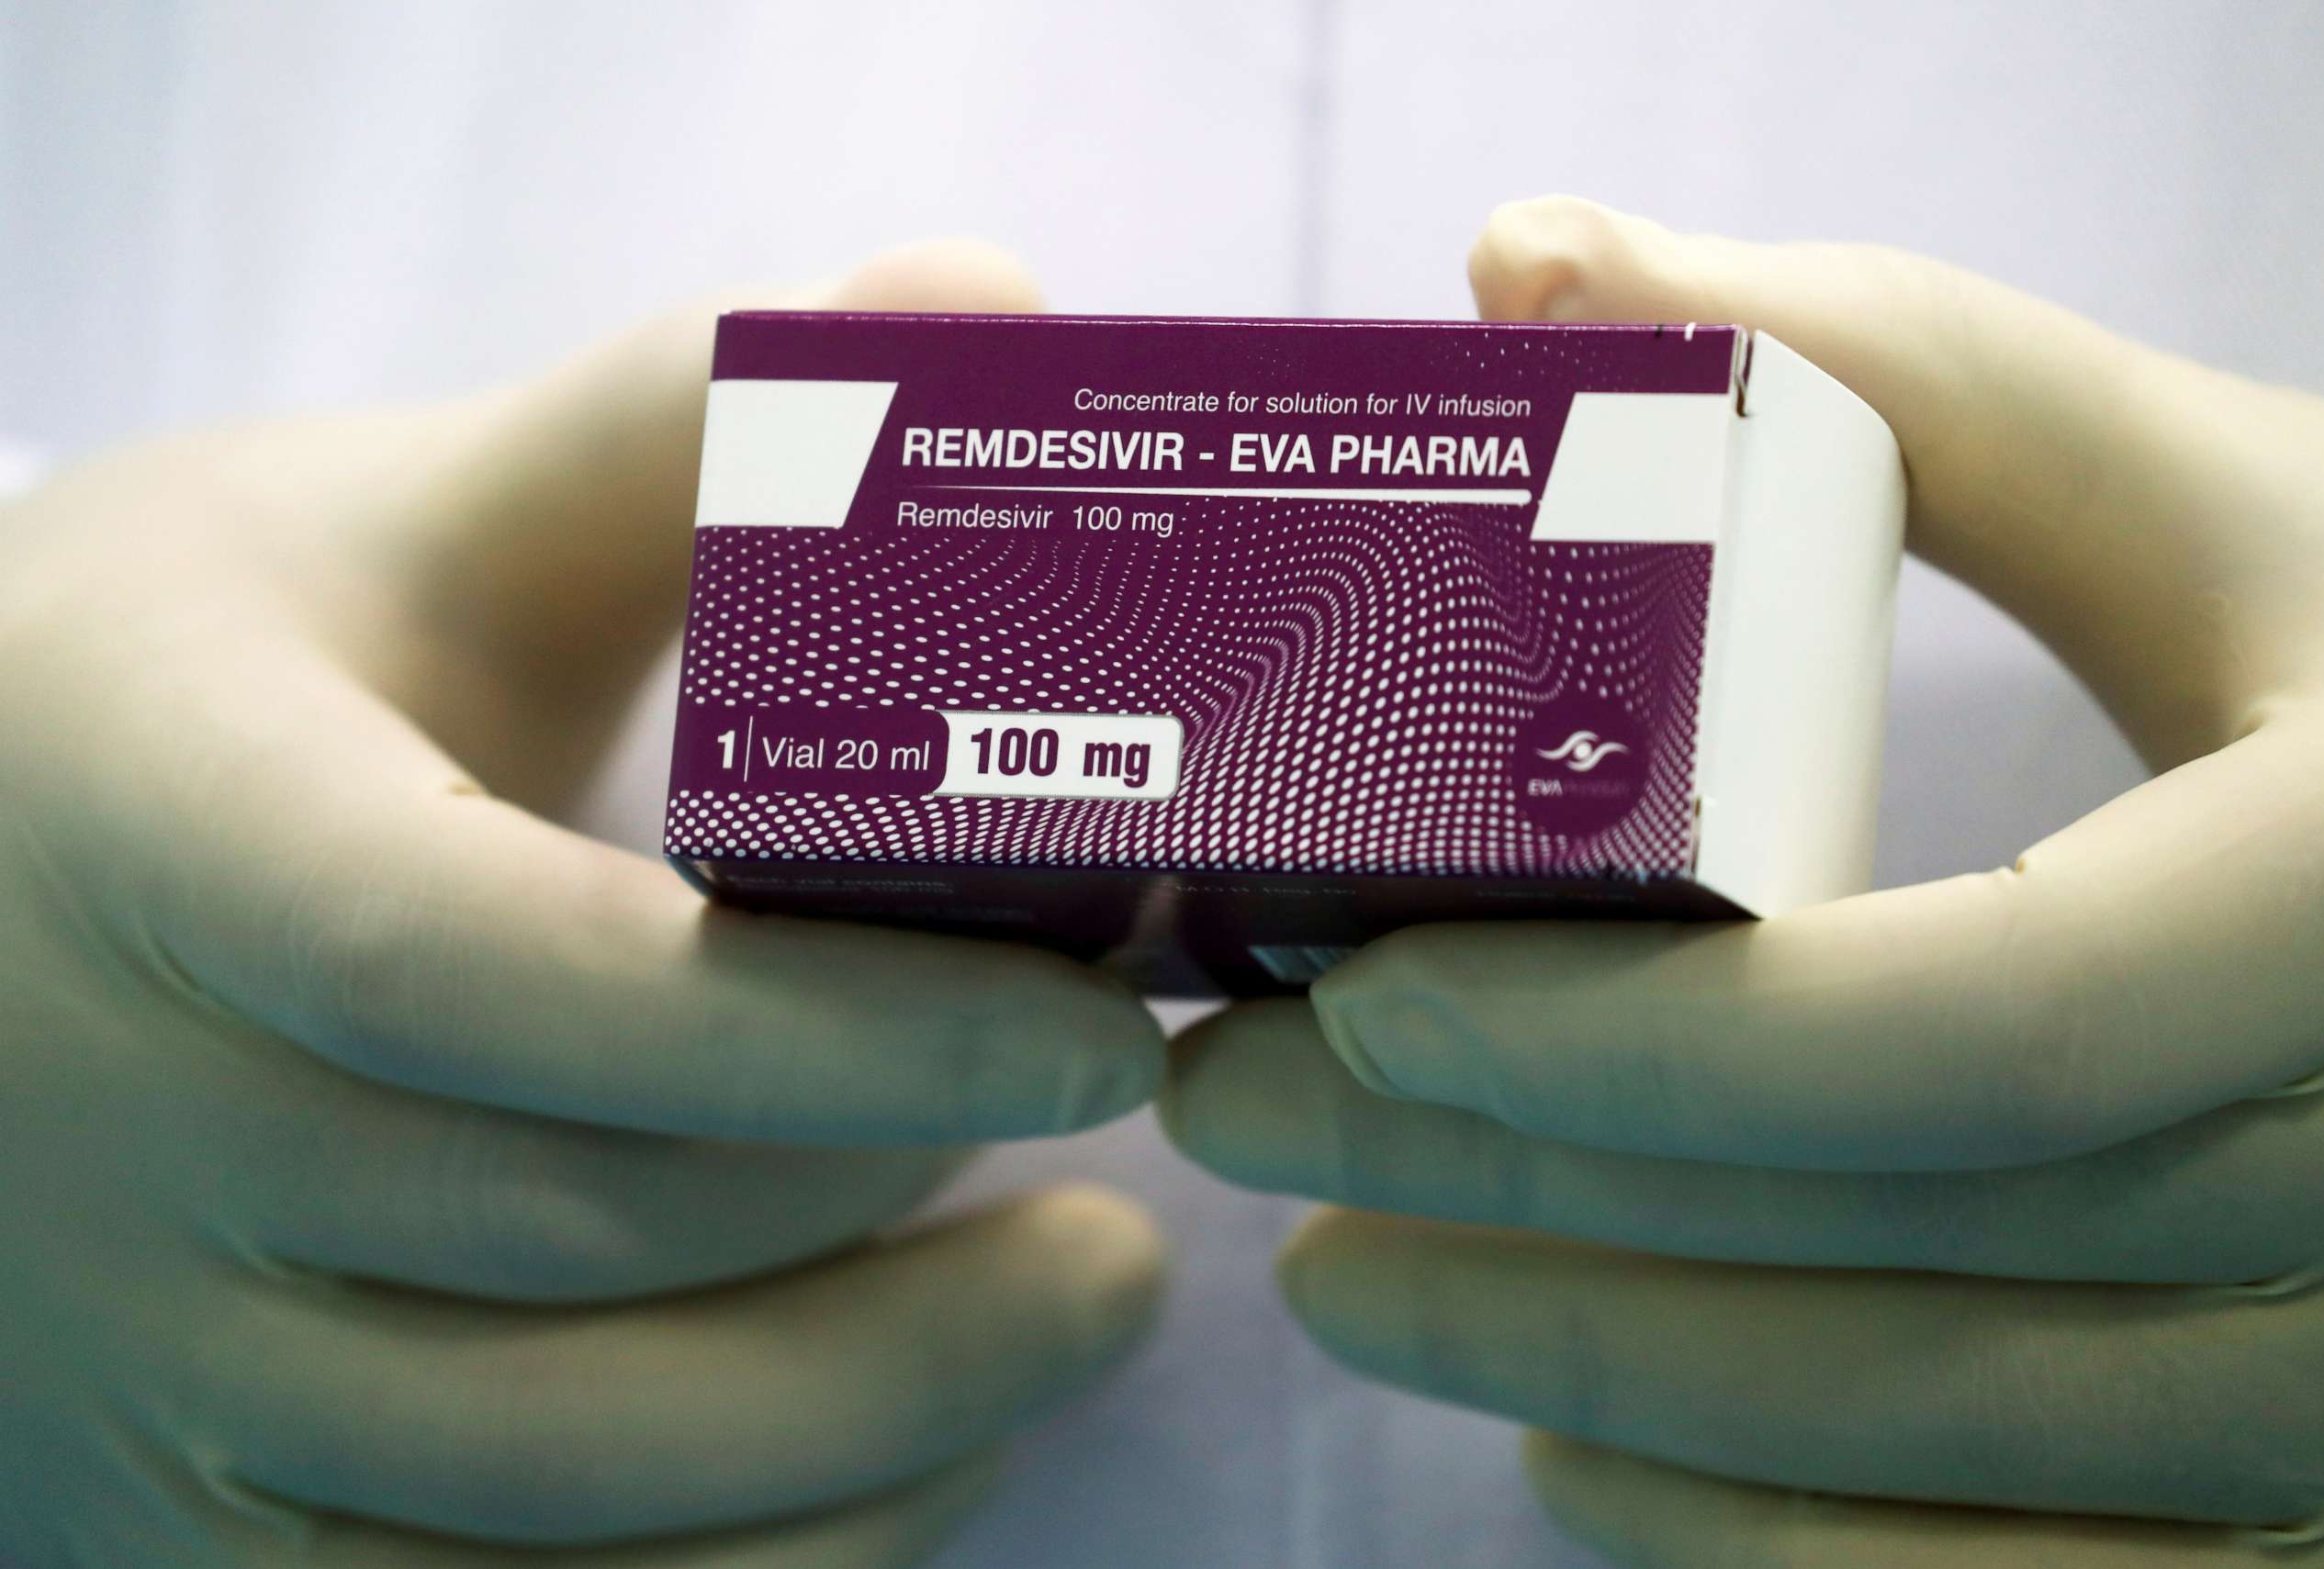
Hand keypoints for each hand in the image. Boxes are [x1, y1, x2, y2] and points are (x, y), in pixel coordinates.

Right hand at [0, 241, 1166, 1566]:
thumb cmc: (196, 699)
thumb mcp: (386, 533)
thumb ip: (674, 431)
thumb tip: (990, 319)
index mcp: (180, 844)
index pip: (495, 970)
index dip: (822, 1025)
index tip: (1100, 1020)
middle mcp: (136, 1144)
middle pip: (572, 1245)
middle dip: (908, 1220)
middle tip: (1142, 1135)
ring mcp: (152, 1372)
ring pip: (552, 1483)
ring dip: (877, 1421)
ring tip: (1101, 1298)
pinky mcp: (200, 1526)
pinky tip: (924, 1470)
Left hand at [1165, 197, 2323, 1565]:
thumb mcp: (2211, 492)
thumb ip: (1892, 364)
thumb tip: (1531, 264)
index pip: (1974, 1029)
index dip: (1634, 1044)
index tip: (1358, 996)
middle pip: (1897, 1250)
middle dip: (1516, 1201)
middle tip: (1236, 1118)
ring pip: (1933, 1445)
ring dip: (1588, 1375)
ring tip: (1332, 1274)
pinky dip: (1769, 1549)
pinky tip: (1567, 1452)